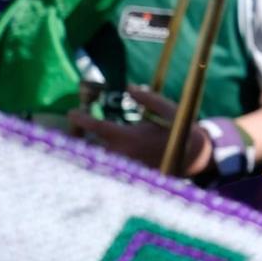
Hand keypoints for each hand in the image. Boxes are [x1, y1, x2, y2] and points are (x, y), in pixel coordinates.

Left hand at [68, 85, 212, 178]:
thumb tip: (130, 87)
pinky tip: (93, 152)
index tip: (72, 112)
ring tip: (77, 141)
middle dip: (74, 137)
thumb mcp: (168, 109)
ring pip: (94, 159)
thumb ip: (147, 98)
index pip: (96, 126)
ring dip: (84, 149)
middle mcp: (122, 153)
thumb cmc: (179, 131)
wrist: (193, 157)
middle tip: (68, 129)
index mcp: (129, 137)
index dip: (80, 119)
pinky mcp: (128, 173)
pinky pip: (105, 166)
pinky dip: (96, 159)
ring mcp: (123, 166)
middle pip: (86, 148)